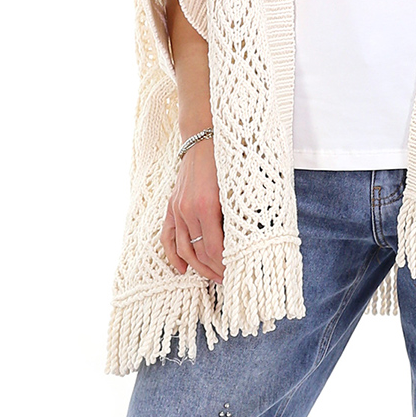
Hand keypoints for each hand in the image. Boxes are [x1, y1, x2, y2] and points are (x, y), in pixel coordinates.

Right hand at [160, 138, 224, 283]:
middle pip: (200, 252)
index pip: (215, 248)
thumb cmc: (228, 159)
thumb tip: (247, 240)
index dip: (225, 265)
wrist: (204, 136)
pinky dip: (173, 255)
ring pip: (184, 249)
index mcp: (207, 206)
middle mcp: (188, 210)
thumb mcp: (238, 186)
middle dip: (215, 270)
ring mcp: (177, 208)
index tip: (237, 272)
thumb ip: (238, 212)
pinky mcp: (172, 206)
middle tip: (228, 279)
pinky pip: (168, 237)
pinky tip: (183, 269)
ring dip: (198, 267)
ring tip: (213, 277)